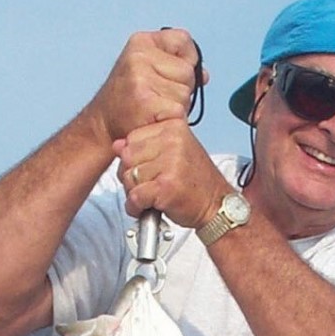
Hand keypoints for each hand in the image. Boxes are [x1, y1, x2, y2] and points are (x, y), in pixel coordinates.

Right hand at [87, 28, 204, 145]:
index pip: (184, 41)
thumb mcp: (148, 70)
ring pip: (185, 94)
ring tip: (155, 110)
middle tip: (158, 99)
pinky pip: (178, 111)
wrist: (102, 125)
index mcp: (141, 42)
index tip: (172, 75)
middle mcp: (139, 56)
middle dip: (181, 89)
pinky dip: (171, 121)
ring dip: (176, 107)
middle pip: (188, 72)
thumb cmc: (129, 99)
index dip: (187, 60)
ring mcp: (140, 78)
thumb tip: (204, 75)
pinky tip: (154, 120)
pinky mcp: (145, 101)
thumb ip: (176, 65)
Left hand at [114, 119, 230, 229]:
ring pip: (129, 178)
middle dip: (131, 176)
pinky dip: (136, 207)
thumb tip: (117, 145)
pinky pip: (135, 196)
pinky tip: (147, 208)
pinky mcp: (166, 187)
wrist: (217, 206)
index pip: (132, 138)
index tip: (147, 170)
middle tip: (147, 186)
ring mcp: (170, 163)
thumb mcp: (173, 154)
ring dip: (134, 193)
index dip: (133, 159)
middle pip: (127, 157)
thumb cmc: (195, 182)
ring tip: (151, 197)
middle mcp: (172, 141)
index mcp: (173, 127)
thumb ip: (146, 146)